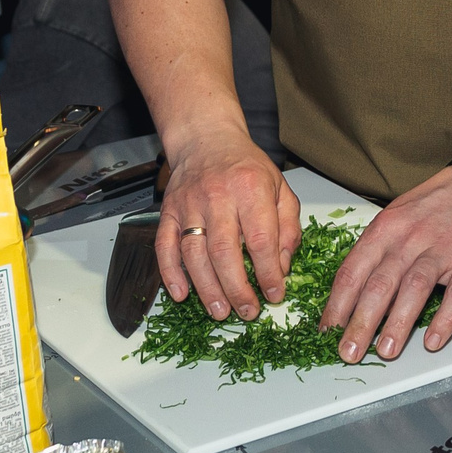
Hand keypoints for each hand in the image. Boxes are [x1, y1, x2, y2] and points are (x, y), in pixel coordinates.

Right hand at [155, 129, 301, 322]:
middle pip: (224, 252)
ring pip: (194, 254)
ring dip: (206, 288)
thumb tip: (281, 267)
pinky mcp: (168, 212)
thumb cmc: (246, 168)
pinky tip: (180, 294)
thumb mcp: (280, 189)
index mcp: (250, 189)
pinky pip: (164, 246)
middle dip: (237, 288)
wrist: (206, 140)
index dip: (268, 273)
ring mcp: (189, 205)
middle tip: (247, 312)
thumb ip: (287, 228)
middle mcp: (218, 196)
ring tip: (220, 311)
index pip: (261, 240)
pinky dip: (169, 273)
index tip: (274, 294)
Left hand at [317, 165, 451, 361]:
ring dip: (398, 323)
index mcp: (386, 229)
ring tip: (386, 351)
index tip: (327, 331)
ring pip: (415, 289)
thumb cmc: (438, 204)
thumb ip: (376, 249)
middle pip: (379, 285)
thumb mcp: (398, 215)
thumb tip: (349, 290)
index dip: (337, 304)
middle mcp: (410, 239)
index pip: (353, 271)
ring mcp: (443, 250)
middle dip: (360, 323)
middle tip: (349, 352)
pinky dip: (445, 319)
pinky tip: (433, 340)